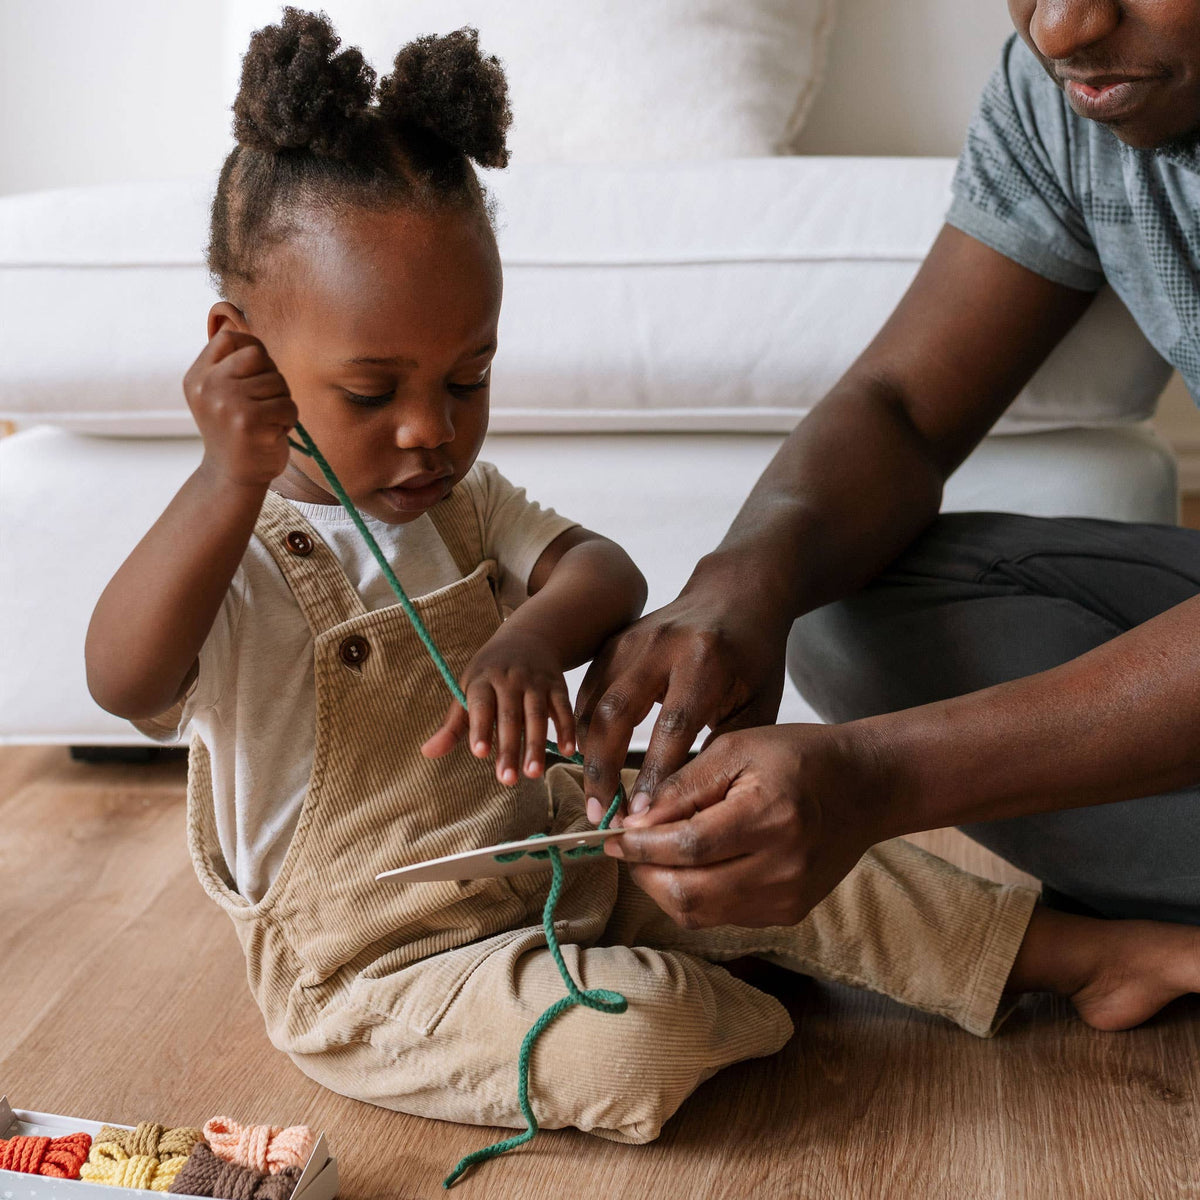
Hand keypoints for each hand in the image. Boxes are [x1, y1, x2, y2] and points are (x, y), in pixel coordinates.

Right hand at [184, 329, 297, 488]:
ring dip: (281, 402)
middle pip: (259, 355)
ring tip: (264, 421)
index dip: (254, 352)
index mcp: (197, 376)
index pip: (232, 338)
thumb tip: (236, 317)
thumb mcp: (219, 392)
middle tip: (261, 404)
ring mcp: (227, 403)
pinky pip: (288, 406)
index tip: (254, 377)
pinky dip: (288, 420)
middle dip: (271, 378)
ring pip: (278, 382)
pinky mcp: (250, 422)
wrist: (232, 476)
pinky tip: (272, 433)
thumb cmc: (235, 430)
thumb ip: (229, 360)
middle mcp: (208, 386)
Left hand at [421, 628, 575, 784]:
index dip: (480, 728)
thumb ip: (452, 725)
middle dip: (509, 748)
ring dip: (536, 745)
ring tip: (533, 773)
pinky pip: (563, 708)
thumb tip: (427, 753)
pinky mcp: (557, 686)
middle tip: (507, 779)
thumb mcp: (467, 690)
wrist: (528, 637)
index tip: (479, 753)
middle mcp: (510, 680)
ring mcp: (535, 682)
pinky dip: (567, 729)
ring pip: (537, 715)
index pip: (481, 706)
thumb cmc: (489, 673)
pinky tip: (569, 752)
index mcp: (482, 680)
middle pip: (510, 717)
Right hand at [574, 570, 790, 823]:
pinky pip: (588, 691)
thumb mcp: (759, 701)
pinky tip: (589, 760)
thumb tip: (688, 800)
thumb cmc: (754, 654)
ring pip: (593, 704)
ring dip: (588, 755)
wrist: (736, 592)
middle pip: (616, 714)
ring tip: (595, 796)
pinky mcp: (614, 642)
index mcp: (705, 660)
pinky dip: (583, 729)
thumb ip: (726, 748)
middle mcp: (661, 646)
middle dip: (603, 769)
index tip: (644, 817)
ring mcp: (632, 640)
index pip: (672, 727)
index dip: (655, 776)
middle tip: (604, 814)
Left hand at [604, 723, 885, 928]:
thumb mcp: (735, 749)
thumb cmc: (798, 757)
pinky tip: (690, 865)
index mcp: (770, 818)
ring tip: (652, 855)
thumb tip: (633, 822)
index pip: (686, 848)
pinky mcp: (788, 913)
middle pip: (688, 894)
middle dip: (643, 873)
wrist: (866, 787)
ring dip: (663, 888)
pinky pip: (722, 916)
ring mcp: (787, 898)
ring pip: (699, 913)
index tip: (611, 835)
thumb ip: (682, 787)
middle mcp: (781, 868)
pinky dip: (694, 895)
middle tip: (625, 847)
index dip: (639, 846)